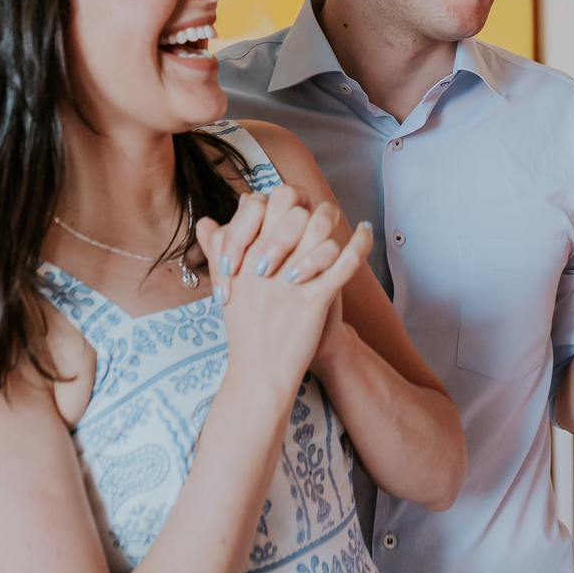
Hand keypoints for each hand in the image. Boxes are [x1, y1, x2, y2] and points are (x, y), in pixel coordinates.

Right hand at [196, 191, 372, 383]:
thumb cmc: (245, 325)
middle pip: (293, 210)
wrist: (259, 371)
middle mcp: (265, 261)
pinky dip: (360, 243)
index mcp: (243, 254)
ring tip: (335, 227)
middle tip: (309, 221)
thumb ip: (217, 248)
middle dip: (304, 210)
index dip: (272, 201)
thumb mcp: (225, 284)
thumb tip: (207, 221)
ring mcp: (291, 278)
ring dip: (330, 225)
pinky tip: (366, 230)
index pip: (259, 201)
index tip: (280, 214)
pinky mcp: (315, 297)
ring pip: (320, 230)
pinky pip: (346, 261)